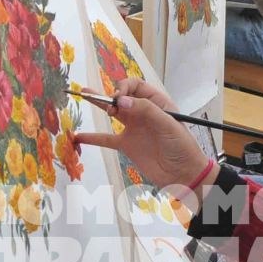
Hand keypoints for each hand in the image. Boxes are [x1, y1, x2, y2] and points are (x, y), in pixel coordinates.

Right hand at [73, 76, 213, 193]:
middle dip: (112, 96)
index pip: (136, 86)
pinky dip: (93, 137)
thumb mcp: (168, 124)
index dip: (125, 87)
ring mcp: (134, 129)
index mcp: (157, 103)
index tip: (119, 98)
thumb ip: (145, 110)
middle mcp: (143, 113)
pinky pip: (106, 139)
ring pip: (112, 113)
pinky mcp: (127, 145)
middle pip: (122, 96)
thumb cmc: (182, 147)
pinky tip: (78, 136)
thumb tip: (120, 102)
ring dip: (98, 104)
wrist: (183, 175)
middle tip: (109, 106)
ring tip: (83, 94)